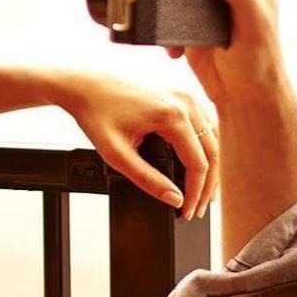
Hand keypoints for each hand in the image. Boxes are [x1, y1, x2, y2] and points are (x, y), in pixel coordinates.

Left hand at [54, 71, 217, 219]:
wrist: (83, 84)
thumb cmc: (95, 112)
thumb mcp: (117, 154)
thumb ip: (147, 179)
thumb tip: (175, 198)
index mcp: (172, 115)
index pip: (198, 163)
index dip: (195, 193)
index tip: (187, 211)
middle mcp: (184, 101)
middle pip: (212, 151)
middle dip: (207, 184)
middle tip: (197, 208)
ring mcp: (183, 94)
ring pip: (212, 136)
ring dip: (209, 165)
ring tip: (200, 191)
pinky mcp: (178, 93)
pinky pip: (203, 123)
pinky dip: (204, 145)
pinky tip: (197, 162)